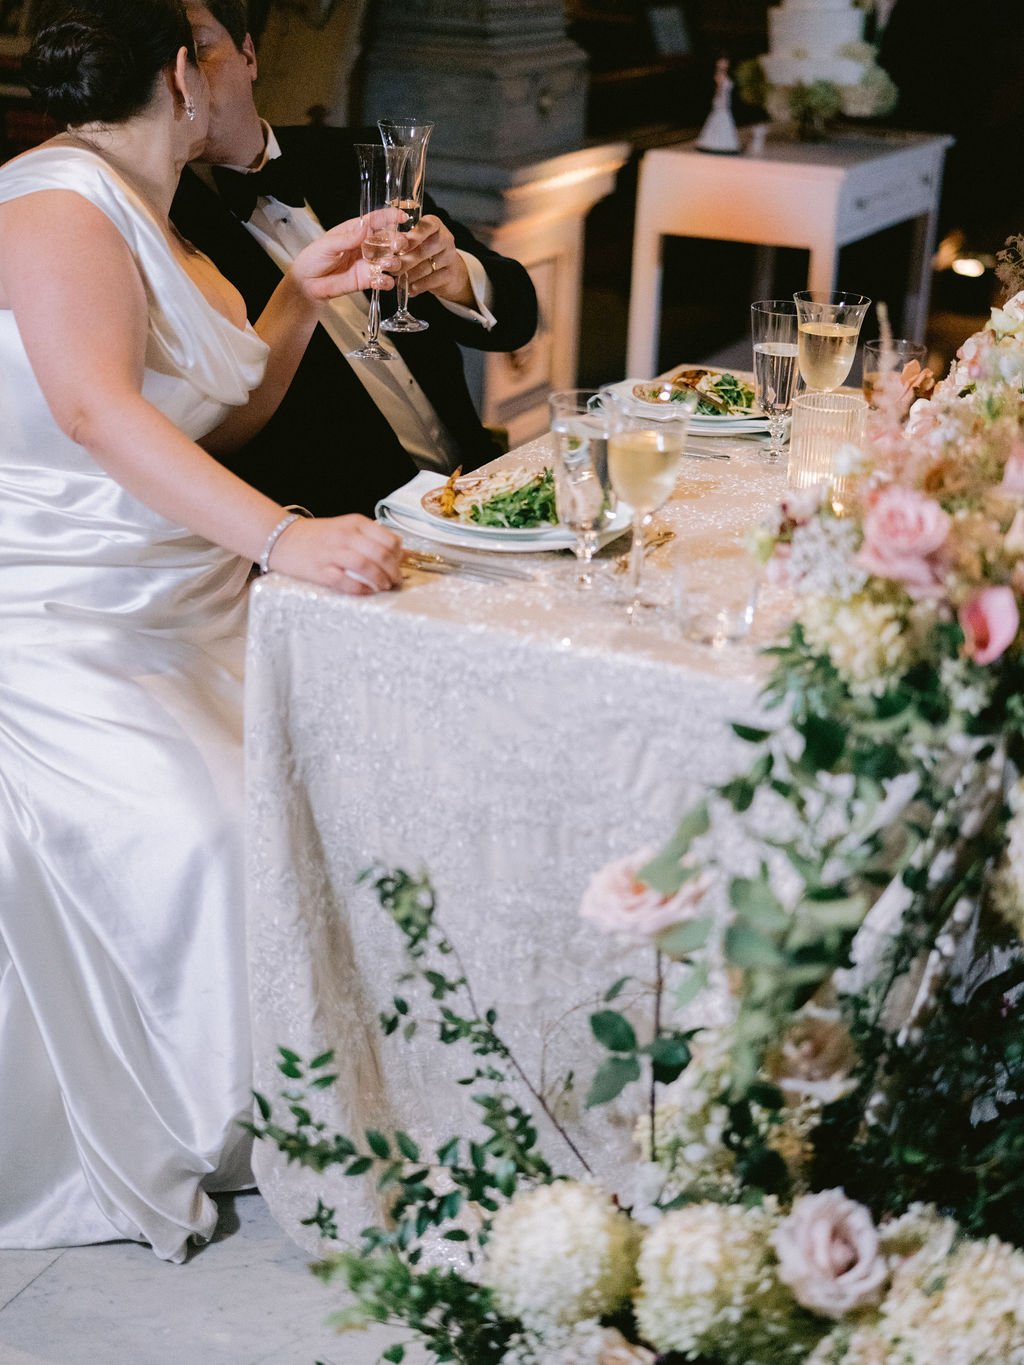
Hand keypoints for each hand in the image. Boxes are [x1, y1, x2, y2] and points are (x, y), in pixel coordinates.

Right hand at [268, 513, 403, 594]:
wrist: (283, 538)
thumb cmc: (318, 536)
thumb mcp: (346, 527)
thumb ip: (370, 538)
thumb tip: (399, 555)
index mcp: (355, 523)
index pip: (389, 540)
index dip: (399, 556)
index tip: (399, 565)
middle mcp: (345, 535)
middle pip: (381, 555)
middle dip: (394, 572)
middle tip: (396, 580)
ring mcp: (332, 553)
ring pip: (366, 567)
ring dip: (380, 580)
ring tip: (384, 586)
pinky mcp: (320, 571)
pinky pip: (346, 582)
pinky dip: (361, 589)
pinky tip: (367, 591)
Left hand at [290, 208, 403, 302]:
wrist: (308, 284)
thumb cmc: (314, 259)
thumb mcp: (328, 244)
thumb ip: (347, 238)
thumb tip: (364, 227)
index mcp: (356, 231)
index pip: (376, 220)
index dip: (390, 217)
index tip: (402, 217)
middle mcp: (366, 246)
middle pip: (390, 240)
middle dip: (398, 242)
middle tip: (396, 246)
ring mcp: (369, 264)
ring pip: (392, 260)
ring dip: (394, 262)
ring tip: (385, 265)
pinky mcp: (368, 280)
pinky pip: (384, 281)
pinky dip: (386, 281)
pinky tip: (380, 281)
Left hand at [397, 215, 473, 306]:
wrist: (448, 272)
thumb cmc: (426, 253)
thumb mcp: (415, 242)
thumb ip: (403, 242)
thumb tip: (384, 249)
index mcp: (434, 225)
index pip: (425, 226)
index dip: (412, 237)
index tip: (397, 247)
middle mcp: (445, 238)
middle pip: (423, 249)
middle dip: (405, 260)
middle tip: (390, 267)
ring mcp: (450, 256)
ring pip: (426, 266)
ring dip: (409, 275)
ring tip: (398, 279)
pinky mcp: (451, 274)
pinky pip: (432, 280)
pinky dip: (419, 285)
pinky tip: (410, 288)